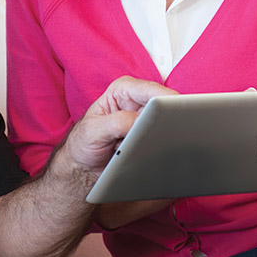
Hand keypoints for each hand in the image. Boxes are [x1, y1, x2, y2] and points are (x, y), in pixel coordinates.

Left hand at [62, 76, 176, 172]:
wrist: (84, 167)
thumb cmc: (83, 144)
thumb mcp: (94, 131)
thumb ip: (117, 123)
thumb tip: (142, 121)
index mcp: (122, 90)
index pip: (150, 90)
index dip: (165, 100)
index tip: (174, 112)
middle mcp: (136, 101)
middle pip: (164, 105)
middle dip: (166, 119)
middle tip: (165, 132)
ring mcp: (144, 119)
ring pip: (166, 123)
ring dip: (160, 135)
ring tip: (143, 145)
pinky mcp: (148, 135)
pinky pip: (163, 139)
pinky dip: (158, 146)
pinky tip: (145, 152)